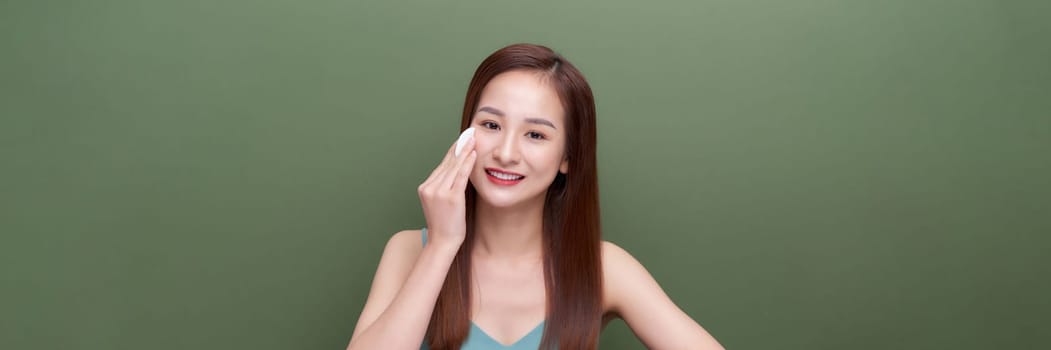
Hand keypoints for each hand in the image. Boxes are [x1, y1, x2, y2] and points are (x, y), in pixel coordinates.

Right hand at [417, 128, 476, 249]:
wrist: (442, 243)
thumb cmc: (445, 225)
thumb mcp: (439, 203)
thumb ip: (444, 188)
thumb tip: (456, 174)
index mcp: (425, 187)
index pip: (442, 164)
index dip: (453, 150)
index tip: (462, 139)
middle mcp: (430, 187)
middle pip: (447, 162)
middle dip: (460, 146)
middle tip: (469, 132)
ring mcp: (439, 192)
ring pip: (454, 167)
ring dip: (465, 151)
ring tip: (473, 138)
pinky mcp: (451, 197)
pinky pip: (460, 176)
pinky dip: (467, 163)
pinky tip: (473, 154)